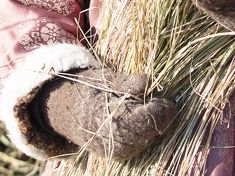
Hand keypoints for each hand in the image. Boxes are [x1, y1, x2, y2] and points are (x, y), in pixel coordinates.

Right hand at [31, 67, 175, 160]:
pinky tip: (142, 118)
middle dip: (161, 115)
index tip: (162, 96)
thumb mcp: (108, 81)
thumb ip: (128, 83)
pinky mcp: (123, 155)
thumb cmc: (93, 92)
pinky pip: (145, 143)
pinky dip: (149, 130)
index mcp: (115, 122)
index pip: (152, 119)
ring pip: (153, 138)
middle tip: (157, 100)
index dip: (162, 107)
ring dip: (156, 123)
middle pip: (156, 130)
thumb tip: (147, 79)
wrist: (71, 113)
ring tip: (148, 108)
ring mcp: (122, 152)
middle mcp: (119, 143)